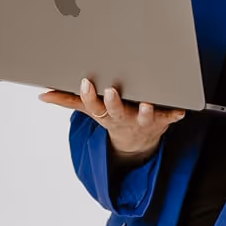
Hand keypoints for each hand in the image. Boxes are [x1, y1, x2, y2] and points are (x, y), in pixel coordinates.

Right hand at [38, 77, 186, 159]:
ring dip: (146, 111)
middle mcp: (123, 118)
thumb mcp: (92, 112)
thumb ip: (70, 101)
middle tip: (111, 91)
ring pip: (144, 117)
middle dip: (113, 103)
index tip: (85, 82)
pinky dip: (176, 115)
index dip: (89, 96)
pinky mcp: (162, 120)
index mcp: (106, 115)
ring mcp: (143, 121)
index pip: (93, 107)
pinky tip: (181, 110)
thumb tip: (43, 94)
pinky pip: (170, 117)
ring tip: (147, 103)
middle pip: (116, 112)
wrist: (139, 143)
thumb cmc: (114, 118)